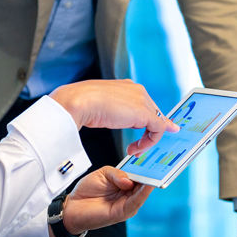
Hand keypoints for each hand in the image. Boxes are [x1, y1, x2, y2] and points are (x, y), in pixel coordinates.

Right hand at [49, 79, 178, 154]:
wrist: (79, 101)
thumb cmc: (82, 103)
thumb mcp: (99, 106)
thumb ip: (111, 110)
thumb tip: (105, 116)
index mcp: (126, 86)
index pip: (144, 104)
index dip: (145, 121)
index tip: (142, 135)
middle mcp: (137, 90)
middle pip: (154, 112)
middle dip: (148, 132)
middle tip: (137, 147)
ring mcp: (142, 100)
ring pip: (157, 122)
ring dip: (147, 140)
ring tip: (134, 150)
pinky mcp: (145, 113)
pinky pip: (157, 129)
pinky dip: (149, 142)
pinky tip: (136, 149)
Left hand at [60, 166, 152, 235]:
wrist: (73, 207)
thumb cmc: (87, 190)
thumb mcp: (103, 174)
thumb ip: (117, 174)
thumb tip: (129, 180)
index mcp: (125, 184)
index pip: (141, 175)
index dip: (149, 167)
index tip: (159, 158)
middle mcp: (128, 194)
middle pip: (145, 184)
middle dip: (154, 174)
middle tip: (164, 164)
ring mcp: (127, 204)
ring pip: (143, 193)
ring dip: (151, 183)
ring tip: (158, 173)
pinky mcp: (123, 212)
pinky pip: (136, 202)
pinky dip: (143, 194)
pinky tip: (147, 185)